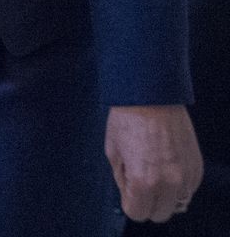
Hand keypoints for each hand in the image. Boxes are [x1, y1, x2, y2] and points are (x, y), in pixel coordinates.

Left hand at [107, 104, 201, 222]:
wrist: (152, 97)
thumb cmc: (128, 120)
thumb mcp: (113, 153)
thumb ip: (122, 180)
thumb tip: (129, 194)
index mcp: (143, 181)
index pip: (138, 213)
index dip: (130, 203)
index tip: (127, 191)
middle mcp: (169, 182)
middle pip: (160, 214)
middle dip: (148, 203)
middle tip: (140, 184)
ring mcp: (186, 175)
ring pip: (177, 204)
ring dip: (165, 195)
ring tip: (154, 173)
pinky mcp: (197, 167)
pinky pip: (189, 189)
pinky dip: (178, 184)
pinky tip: (166, 167)